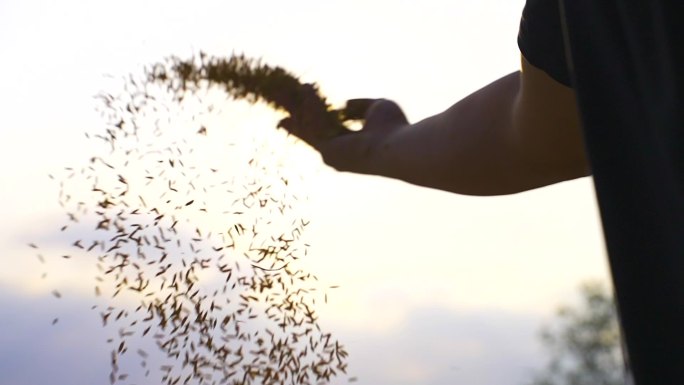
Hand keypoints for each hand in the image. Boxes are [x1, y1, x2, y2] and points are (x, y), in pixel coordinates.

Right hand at [279, 87, 408, 172]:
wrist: (398, 145)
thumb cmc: (394, 129)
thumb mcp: (377, 108)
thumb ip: (359, 106)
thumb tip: (342, 104)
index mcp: (350, 146)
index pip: (326, 129)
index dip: (313, 114)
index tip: (302, 101)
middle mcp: (337, 153)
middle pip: (311, 129)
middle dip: (296, 111)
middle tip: (279, 98)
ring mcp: (330, 154)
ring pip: (310, 125)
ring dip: (302, 104)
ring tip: (297, 85)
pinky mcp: (326, 150)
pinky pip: (314, 124)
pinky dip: (310, 105)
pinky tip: (307, 89)